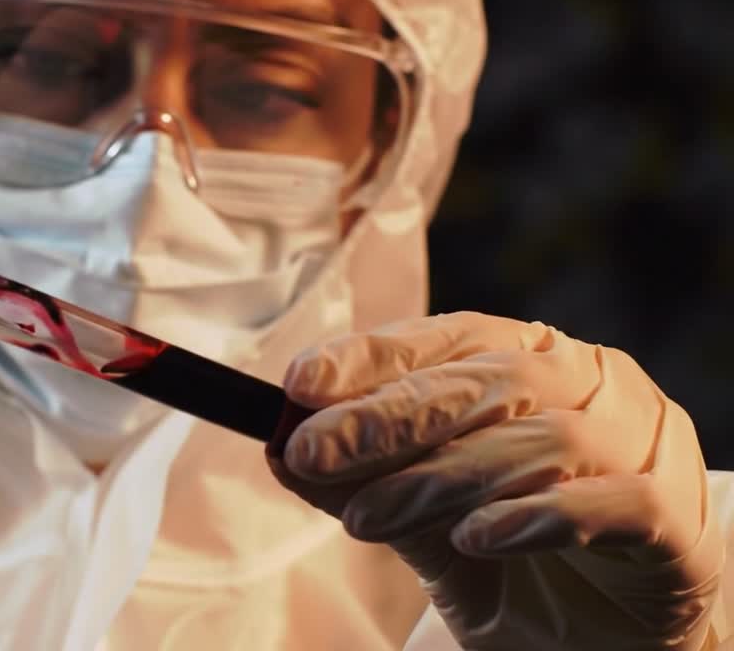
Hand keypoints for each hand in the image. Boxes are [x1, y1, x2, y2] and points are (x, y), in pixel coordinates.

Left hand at [267, 312, 722, 650]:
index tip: (298, 384)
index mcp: (531, 361)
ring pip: (541, 437)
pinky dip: (538, 514)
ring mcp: (643, 443)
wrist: (612, 642)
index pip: (445, 340)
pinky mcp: (677, 517)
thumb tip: (284, 448)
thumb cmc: (516, 562)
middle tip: (311, 450)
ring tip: (366, 518)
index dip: (370, 356)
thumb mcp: (425, 523)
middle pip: (486, 381)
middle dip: (386, 416)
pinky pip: (614, 500)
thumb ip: (369, 482)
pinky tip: (476, 537)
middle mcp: (592, 384)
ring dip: (440, 477)